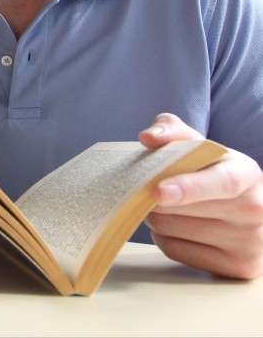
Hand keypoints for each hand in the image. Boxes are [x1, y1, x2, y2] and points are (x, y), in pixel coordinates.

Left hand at [139, 113, 262, 278]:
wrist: (245, 209)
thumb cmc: (212, 172)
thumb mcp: (200, 146)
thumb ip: (172, 131)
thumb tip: (148, 138)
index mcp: (247, 174)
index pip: (220, 182)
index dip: (188, 187)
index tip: (157, 191)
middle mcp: (256, 210)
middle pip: (180, 209)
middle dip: (153, 198)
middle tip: (149, 189)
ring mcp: (250, 243)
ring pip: (171, 230)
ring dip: (156, 217)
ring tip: (167, 207)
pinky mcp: (237, 268)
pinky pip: (174, 251)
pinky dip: (164, 238)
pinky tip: (178, 228)